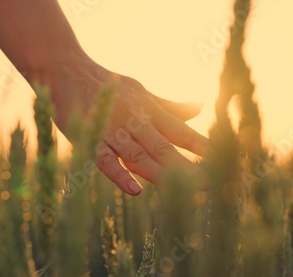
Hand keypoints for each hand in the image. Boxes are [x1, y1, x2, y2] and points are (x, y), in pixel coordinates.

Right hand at [41, 56, 209, 195]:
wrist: (67, 71)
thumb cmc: (107, 85)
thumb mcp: (142, 92)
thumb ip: (170, 106)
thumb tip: (200, 107)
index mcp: (148, 111)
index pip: (181, 132)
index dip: (203, 147)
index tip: (225, 161)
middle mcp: (134, 121)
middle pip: (166, 148)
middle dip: (190, 168)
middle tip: (214, 184)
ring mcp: (112, 131)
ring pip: (140, 156)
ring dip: (164, 174)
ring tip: (187, 190)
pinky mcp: (90, 139)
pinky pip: (105, 160)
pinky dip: (119, 174)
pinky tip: (135, 190)